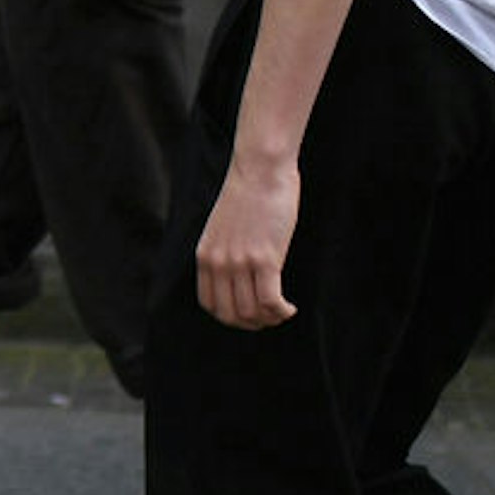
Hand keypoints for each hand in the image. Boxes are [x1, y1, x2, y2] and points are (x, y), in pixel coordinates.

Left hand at [195, 156, 300, 329]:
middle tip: (269, 318)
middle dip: (252, 324)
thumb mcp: (222, 228)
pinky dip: (282, 311)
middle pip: (230, 314)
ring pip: (252, 312)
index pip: (209, 304)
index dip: (230, 317)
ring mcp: (240, 262)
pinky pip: (270, 302)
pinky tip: (290, 308)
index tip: (248, 315)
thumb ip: (224, 253)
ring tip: (282, 312)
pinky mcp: (265, 259)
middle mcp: (219, 263)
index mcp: (205, 256)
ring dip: (270, 319)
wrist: (260, 170)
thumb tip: (238, 278)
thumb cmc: (248, 194)